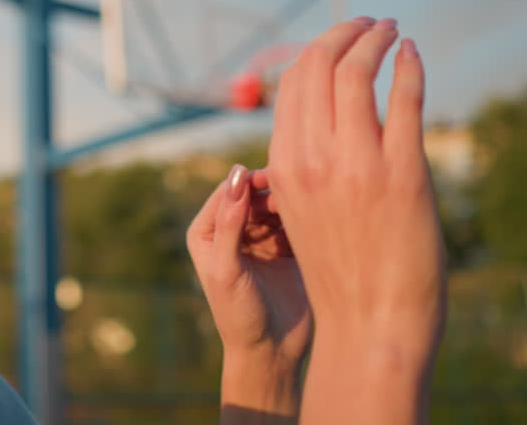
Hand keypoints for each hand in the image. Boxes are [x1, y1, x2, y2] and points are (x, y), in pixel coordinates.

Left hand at [187, 164, 312, 373]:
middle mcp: (233, 230)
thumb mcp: (227, 269)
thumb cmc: (238, 314)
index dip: (249, 181)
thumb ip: (230, 223)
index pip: (229, 191)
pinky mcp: (288, 249)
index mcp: (208, 231)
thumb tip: (237, 174)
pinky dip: (306, 218)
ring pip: (278, 205)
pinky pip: (297, 222)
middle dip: (273, 191)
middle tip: (293, 198)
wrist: (270, 351)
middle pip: (255, 194)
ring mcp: (262, 239)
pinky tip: (318, 221)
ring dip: (291, 204)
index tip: (272, 179)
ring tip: (305, 213)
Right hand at [266, 18, 445, 378]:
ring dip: (377, 39)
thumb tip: (315, 122)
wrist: (371, 324)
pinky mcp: (404, 173)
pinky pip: (405, 99)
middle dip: (346, 32)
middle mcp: (314, 158)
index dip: (318, 49)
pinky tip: (414, 55)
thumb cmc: (341, 270)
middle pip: (321, 65)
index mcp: (285, 165)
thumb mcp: (301, 211)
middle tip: (369, 23)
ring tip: (393, 31)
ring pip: (360, 72)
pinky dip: (410, 67)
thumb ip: (304, 164)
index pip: (293, 83)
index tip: (341, 37)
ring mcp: (359, 163)